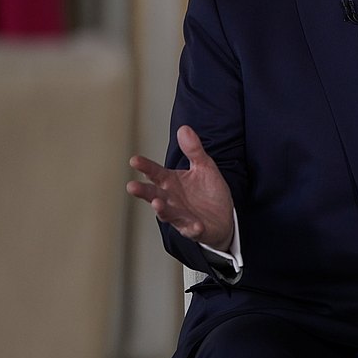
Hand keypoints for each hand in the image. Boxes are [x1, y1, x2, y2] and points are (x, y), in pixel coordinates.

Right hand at [126, 125, 233, 250]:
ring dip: (163, 210)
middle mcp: (172, 200)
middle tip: (132, 186)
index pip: (156, 173)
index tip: (134, 160)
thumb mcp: (204, 167)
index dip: (146, 167)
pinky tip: (196, 225)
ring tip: (158, 204)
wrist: (225, 217)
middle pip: (154, 194)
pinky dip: (193, 228)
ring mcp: (181, 216)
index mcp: (171, 183)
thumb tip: (184, 128)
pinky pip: (193, 229)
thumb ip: (194, 150)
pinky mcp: (195, 229)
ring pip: (168, 214)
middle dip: (144, 191)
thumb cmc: (209, 193)